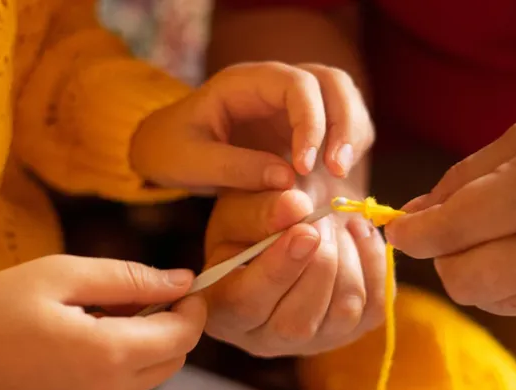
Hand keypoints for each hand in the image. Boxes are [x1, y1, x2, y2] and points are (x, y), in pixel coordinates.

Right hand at [0, 255, 205, 389]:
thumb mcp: (60, 275)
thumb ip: (129, 278)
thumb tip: (181, 280)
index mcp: (108, 355)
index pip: (183, 336)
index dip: (193, 308)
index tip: (182, 285)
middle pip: (173, 361)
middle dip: (171, 326)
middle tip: (134, 295)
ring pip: (147, 378)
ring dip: (143, 345)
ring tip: (97, 314)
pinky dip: (117, 365)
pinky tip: (78, 342)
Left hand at [131, 62, 372, 192]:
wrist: (164, 151)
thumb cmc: (171, 150)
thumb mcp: (190, 162)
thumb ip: (234, 168)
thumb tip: (288, 180)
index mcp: (246, 82)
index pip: (297, 84)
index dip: (310, 122)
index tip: (304, 167)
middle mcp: (276, 86)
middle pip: (332, 83)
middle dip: (344, 124)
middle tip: (337, 170)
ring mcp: (292, 105)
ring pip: (344, 100)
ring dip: (351, 135)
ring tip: (339, 175)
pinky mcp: (302, 128)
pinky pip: (339, 127)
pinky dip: (347, 147)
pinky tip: (336, 175)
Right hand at [203, 175, 385, 357]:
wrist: (291, 221)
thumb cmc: (253, 216)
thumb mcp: (239, 205)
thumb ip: (261, 210)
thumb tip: (296, 210)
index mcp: (222, 310)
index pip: (246, 304)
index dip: (278, 269)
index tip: (305, 230)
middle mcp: (264, 338)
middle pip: (297, 322)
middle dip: (319, 262)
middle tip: (321, 214)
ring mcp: (312, 341)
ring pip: (342, 312)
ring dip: (346, 257)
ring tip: (334, 220)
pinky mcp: (352, 331)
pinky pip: (376, 304)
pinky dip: (373, 260)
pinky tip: (355, 231)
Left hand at [385, 92, 515, 322]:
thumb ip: (459, 182)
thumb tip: (410, 220)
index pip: (451, 230)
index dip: (411, 234)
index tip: (397, 229)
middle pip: (462, 280)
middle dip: (443, 258)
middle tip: (453, 232)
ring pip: (488, 299)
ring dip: (477, 272)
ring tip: (507, 235)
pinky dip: (511, 284)